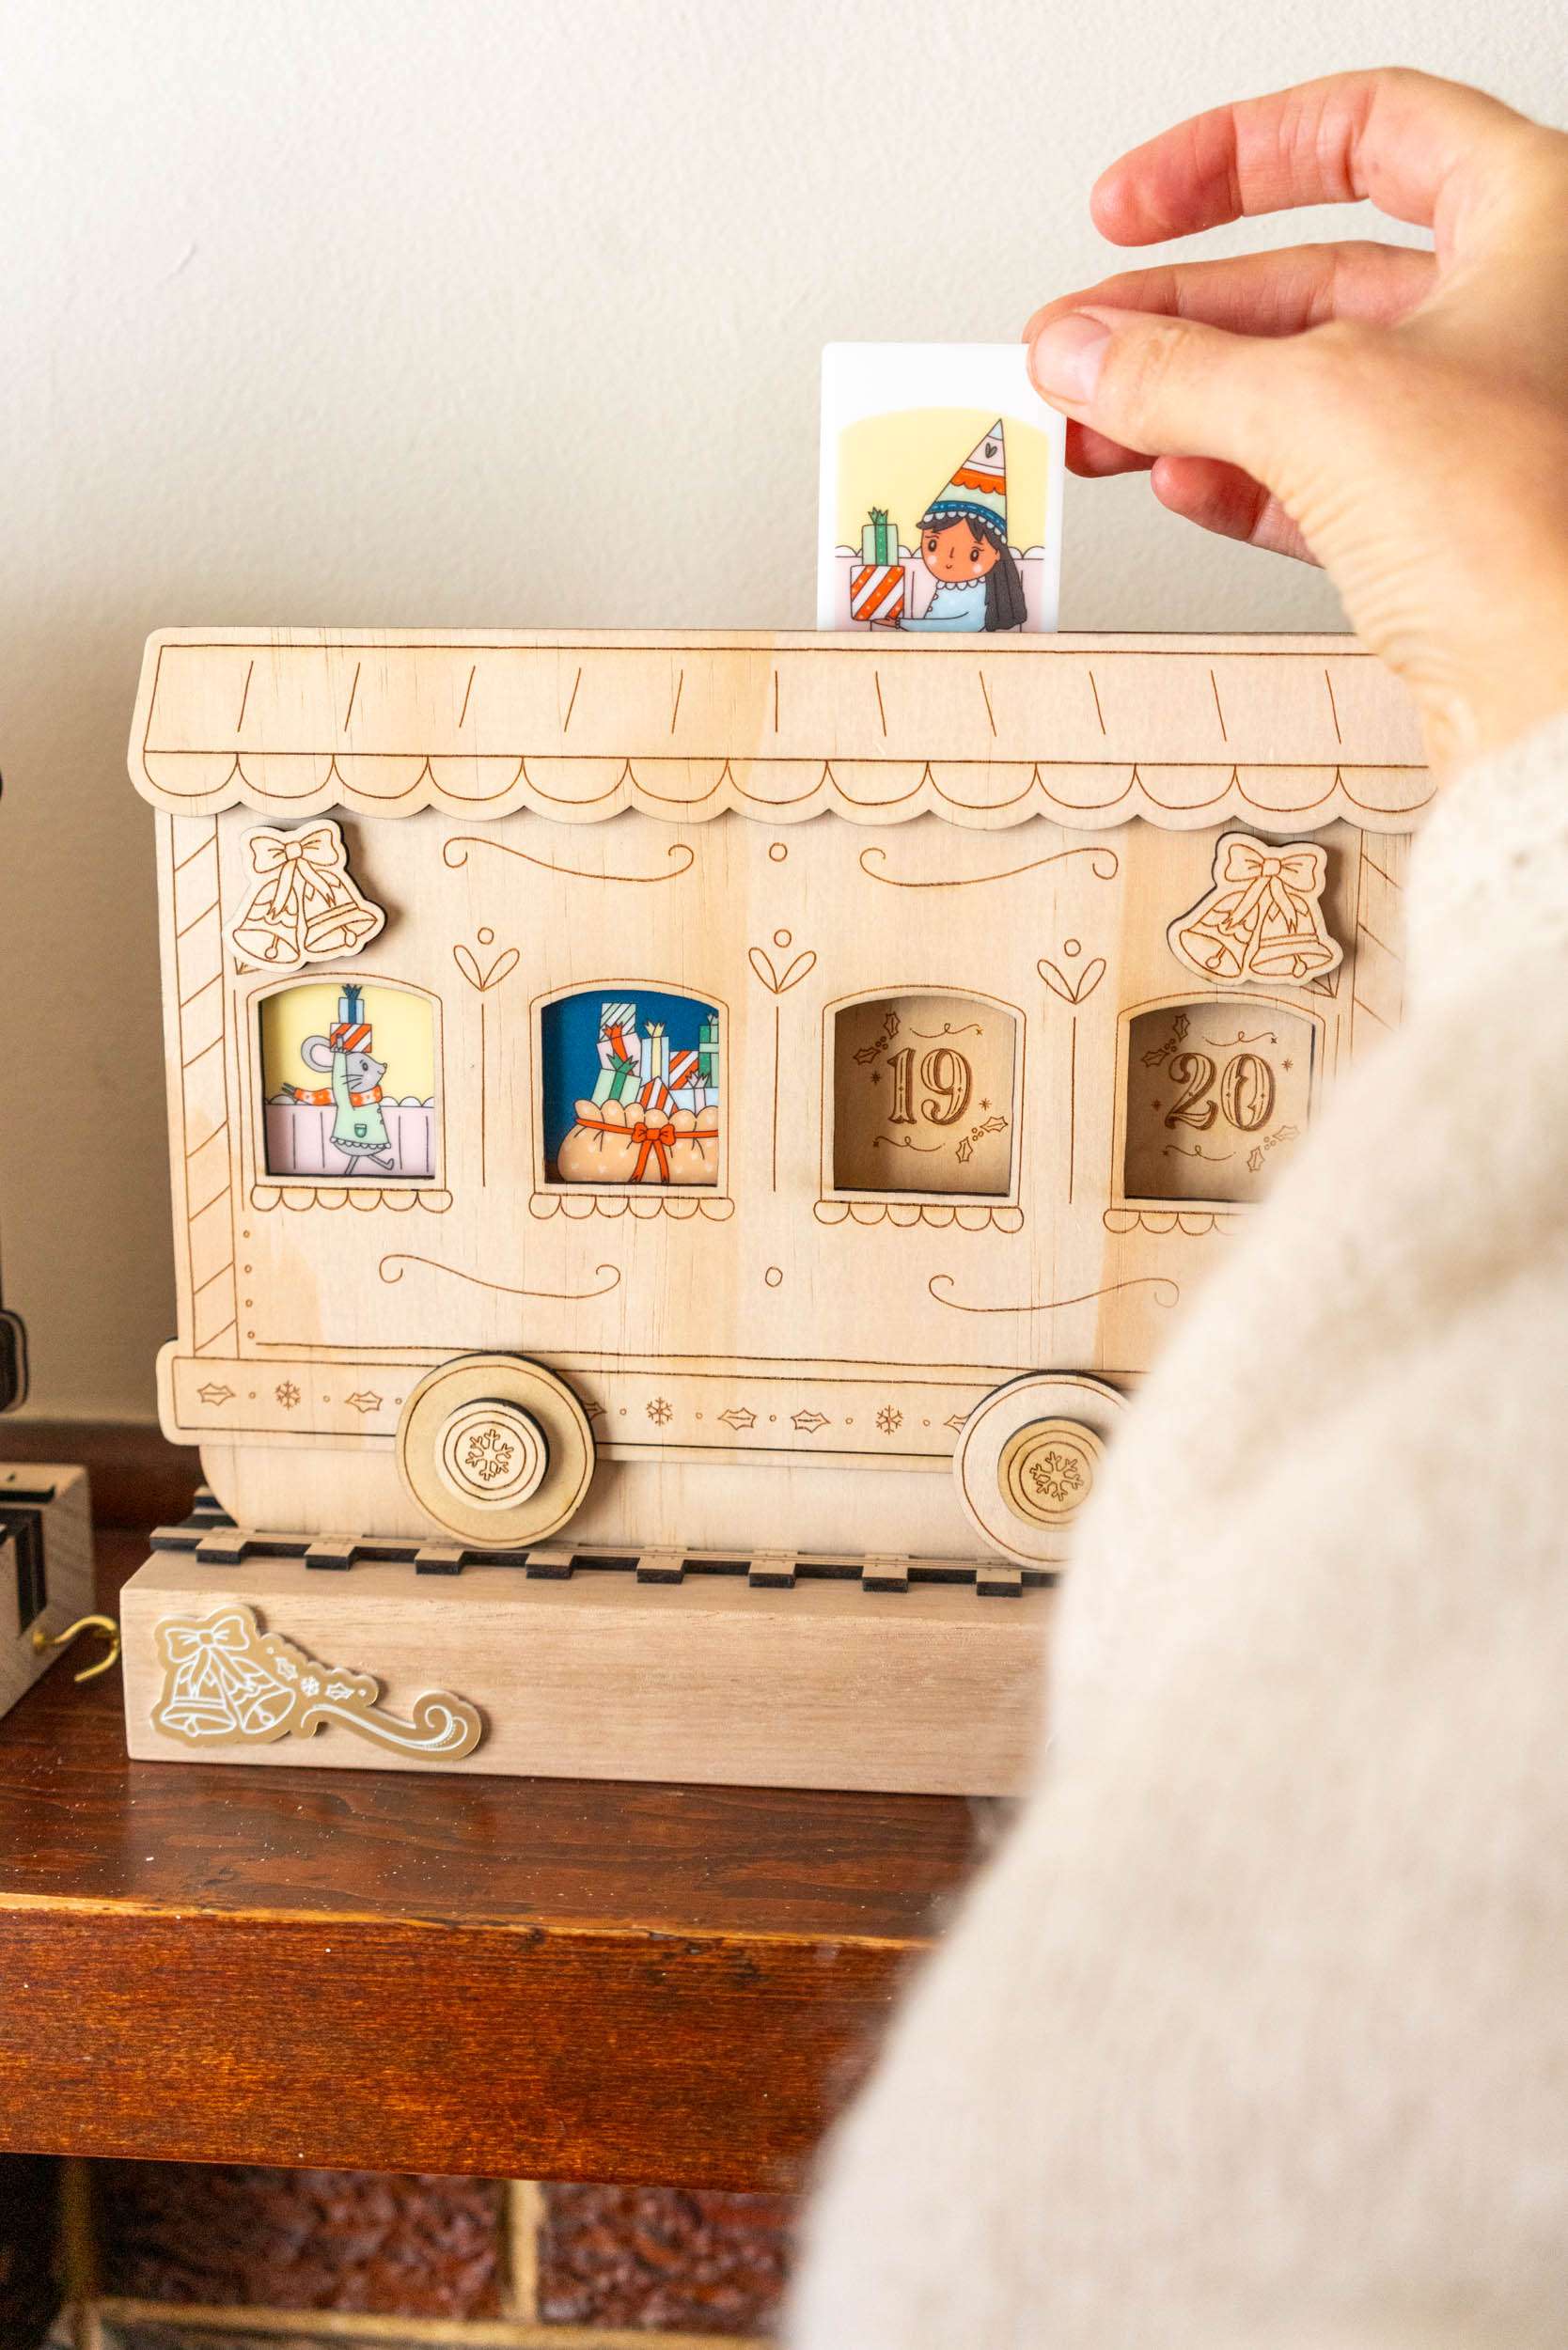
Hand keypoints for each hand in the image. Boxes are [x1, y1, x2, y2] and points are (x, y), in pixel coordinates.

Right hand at [1023, 69, 1567, 773]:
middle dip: (1177, 316)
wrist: (1562, 700)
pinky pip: (1325, 480)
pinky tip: (1172, 480)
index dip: (1234, 156)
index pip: (1370, 130)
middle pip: (1317, 277)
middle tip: (1079, 345)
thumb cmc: (1533, 531)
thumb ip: (1180, 370)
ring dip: (1187, 405)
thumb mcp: (1320, 407)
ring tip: (1094, 420)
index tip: (1138, 207)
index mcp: (1538, 221)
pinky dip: (1240, 479)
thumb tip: (1085, 353)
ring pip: (1309, 388)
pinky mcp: (1454, 528)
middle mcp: (1524, 314)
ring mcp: (1489, 427)